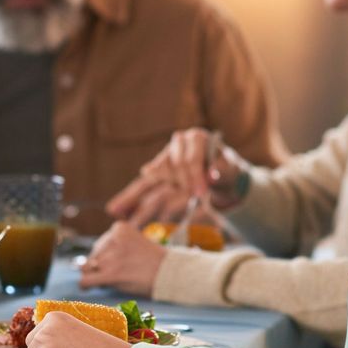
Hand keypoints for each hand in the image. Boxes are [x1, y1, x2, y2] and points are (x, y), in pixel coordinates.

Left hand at [79, 221, 165, 295]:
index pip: (101, 243)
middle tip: (117, 273)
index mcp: (119, 228)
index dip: (106, 256)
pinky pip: (86, 280)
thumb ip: (114, 247)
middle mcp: (113, 239)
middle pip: (92, 255)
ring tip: (112, 279)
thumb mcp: (134, 242)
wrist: (170, 273)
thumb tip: (85, 263)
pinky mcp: (111, 274)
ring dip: (96, 275)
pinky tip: (89, 287)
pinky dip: (85, 285)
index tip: (119, 263)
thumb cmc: (154, 261)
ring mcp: (111, 257)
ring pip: (87, 268)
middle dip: (100, 266)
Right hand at [105, 129, 246, 224]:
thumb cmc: (227, 171)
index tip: (200, 194)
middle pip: (173, 166)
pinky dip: (130, 198)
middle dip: (182, 185)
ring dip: (138, 196)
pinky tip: (116, 208)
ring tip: (117, 210)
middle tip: (190, 200)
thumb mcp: (230, 171)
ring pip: (152, 177)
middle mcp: (178, 143)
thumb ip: (223, 172)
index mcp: (197, 138)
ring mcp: (166, 157)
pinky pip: (143, 186)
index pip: (190, 157)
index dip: (195, 176)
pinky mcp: (158, 171)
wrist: (223, 174)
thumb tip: (213, 176)